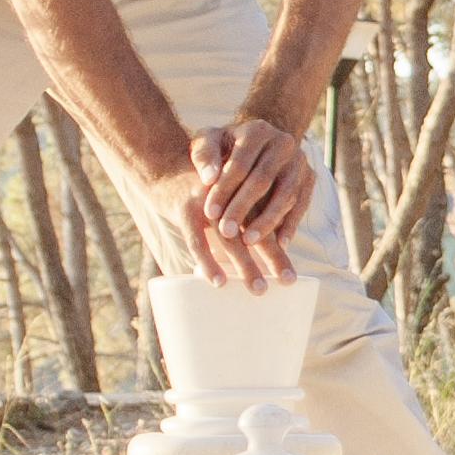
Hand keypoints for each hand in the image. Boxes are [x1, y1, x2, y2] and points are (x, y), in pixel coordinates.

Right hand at [139, 143, 294, 290]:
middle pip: (257, 226)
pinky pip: (198, 241)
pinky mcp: (185, 210)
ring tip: (259, 288)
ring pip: (230, 236)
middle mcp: (230, 191)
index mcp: (244, 187)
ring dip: (246, 264)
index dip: (283, 239)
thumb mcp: (225, 191)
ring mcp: (208, 200)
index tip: (295, 266)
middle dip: (273, 255)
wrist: (160, 165)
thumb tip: (266, 246)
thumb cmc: (197, 185)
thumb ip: (244, 211)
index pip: (270, 214)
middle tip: (288, 280)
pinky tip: (219, 281)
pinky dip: (208, 262)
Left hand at [186, 116, 315, 263]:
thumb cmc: (226, 146)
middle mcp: (283, 142)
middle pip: (263, 180)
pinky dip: (291, 225)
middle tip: (226, 232)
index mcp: (257, 131)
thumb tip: (209, 178)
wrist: (258, 143)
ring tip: (248, 241)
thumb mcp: (207, 141)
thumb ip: (203, 155)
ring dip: (267, 221)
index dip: (224, 190)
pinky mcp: (310, 177)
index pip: (239, 164)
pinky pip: (302, 204)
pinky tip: (279, 244)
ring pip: (285, 194)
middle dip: (243, 208)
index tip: (209, 213)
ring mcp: (300, 160)